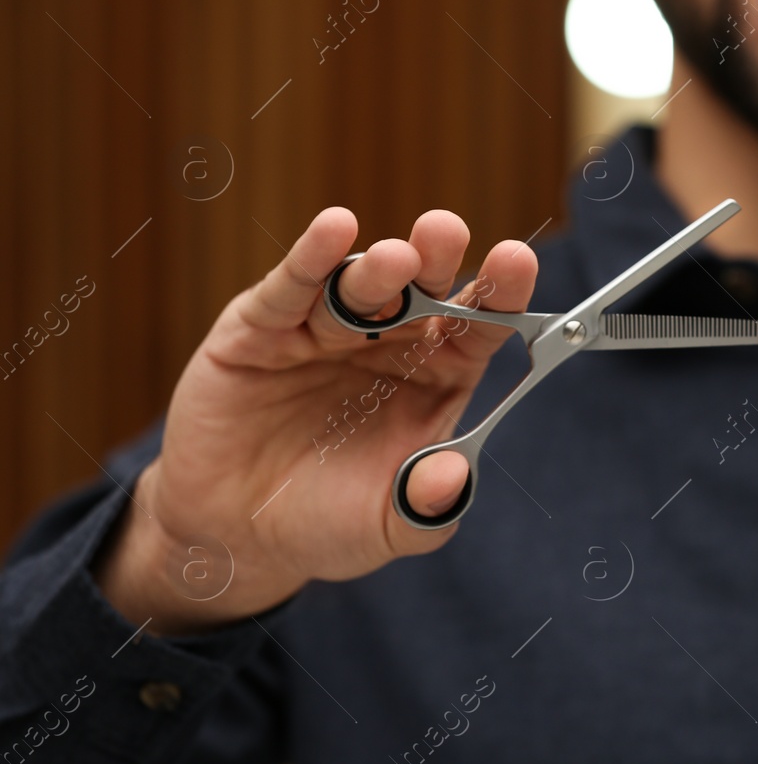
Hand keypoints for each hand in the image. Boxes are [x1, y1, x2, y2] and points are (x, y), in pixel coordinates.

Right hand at [95, 208, 537, 633]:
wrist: (233, 534)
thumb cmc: (327, 522)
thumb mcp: (387, 526)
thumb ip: (426, 507)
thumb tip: (453, 479)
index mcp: (437, 376)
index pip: (477, 325)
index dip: (499, 293)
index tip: (517, 261)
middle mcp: (388, 342)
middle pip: (423, 289)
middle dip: (437, 257)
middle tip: (446, 231)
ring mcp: (326, 330)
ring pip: (358, 285)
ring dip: (379, 269)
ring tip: (398, 260)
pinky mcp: (262, 328)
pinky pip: (290, 288)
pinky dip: (311, 258)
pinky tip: (333, 229)